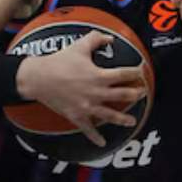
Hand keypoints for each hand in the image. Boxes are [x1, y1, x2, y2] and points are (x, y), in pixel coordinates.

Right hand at [16, 32, 146, 148]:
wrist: (38, 78)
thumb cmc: (59, 61)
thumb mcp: (79, 46)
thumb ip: (97, 39)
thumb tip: (110, 38)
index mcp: (99, 75)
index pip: (124, 74)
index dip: (136, 72)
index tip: (141, 71)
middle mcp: (96, 93)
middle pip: (123, 96)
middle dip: (136, 94)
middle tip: (142, 93)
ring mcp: (87, 107)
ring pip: (111, 115)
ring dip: (123, 119)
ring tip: (132, 121)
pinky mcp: (77, 116)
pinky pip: (88, 129)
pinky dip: (96, 137)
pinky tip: (103, 143)